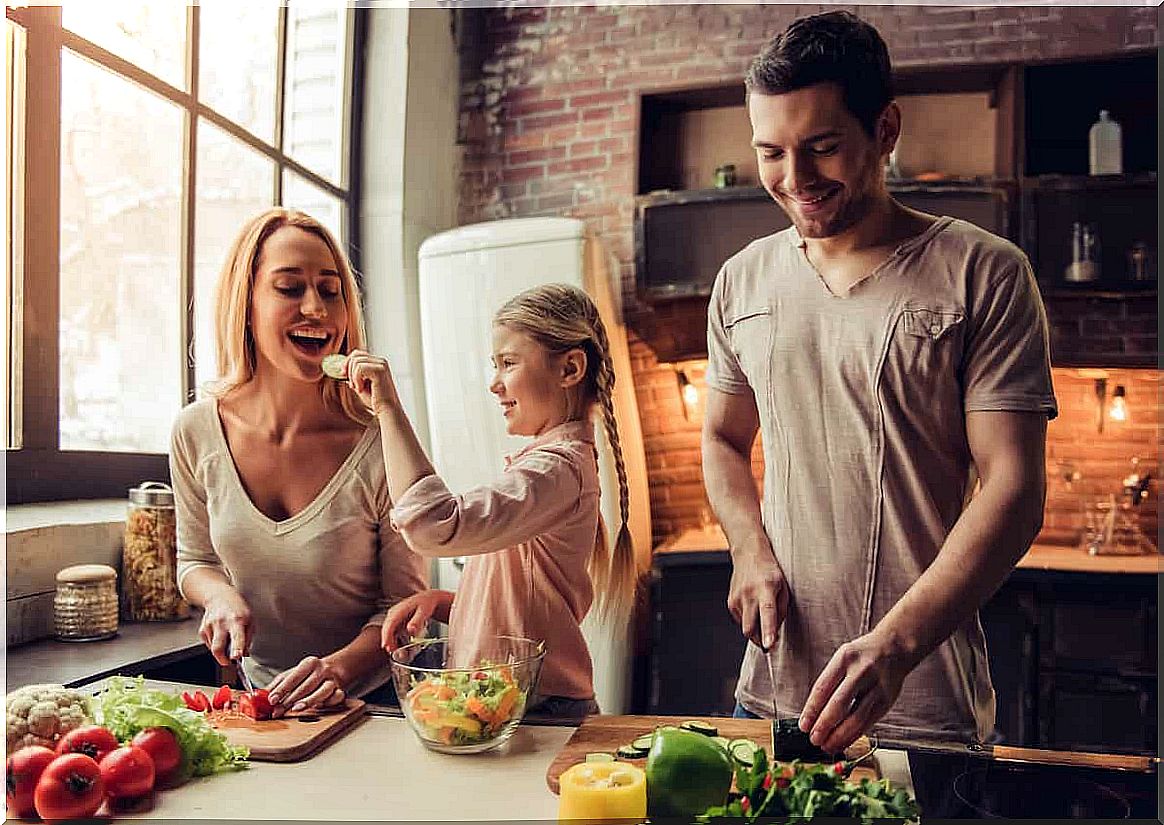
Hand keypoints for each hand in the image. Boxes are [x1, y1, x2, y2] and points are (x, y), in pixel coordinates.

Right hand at [198, 588, 252, 666]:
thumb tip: (244, 654)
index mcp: (237, 620)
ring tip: (226, 639)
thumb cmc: (237, 609)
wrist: (219, 596)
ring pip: (213, 648)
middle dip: (222, 659)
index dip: (237, 648)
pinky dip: (216, 644)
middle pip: (218, 648)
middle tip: (228, 662)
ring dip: (221, 650)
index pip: (237, 637)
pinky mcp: (202, 630)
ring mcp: (210, 626)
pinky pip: (209, 644)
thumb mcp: (250, 620)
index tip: (236, 657)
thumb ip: (248, 639)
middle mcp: (222, 623)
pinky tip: (220, 635)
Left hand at [266, 656, 346, 717]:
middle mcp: (321, 670)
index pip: (293, 677)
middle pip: (305, 686)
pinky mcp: (341, 690)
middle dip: (289, 700)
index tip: (272, 699)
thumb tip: (260, 695)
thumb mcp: (296, 673)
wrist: (338, 667)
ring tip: (296, 709)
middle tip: (277, 711)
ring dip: (309, 701)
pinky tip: (320, 707)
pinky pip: (336, 697)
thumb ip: (279, 684)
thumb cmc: (312, 673)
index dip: (281, 689)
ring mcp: (332, 680)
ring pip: (322, 691)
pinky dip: (328, 703)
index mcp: (308, 664)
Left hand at [343, 349, 399, 415]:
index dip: (347, 363)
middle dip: (348, 370)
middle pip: (356, 355)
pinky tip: (361, 389)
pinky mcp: (380, 370)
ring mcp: (381, 364)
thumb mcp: (360, 385)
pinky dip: (356, 380)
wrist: (386, 411)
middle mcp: (381, 361)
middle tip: (352, 385)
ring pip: (356, 361)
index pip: (357, 354)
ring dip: (353, 377)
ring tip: (359, 389)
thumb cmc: (375, 400)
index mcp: (377, 363)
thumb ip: (353, 377)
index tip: (343, 375)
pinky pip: (359, 368)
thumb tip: (341, 370)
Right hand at [381, 590, 453, 651]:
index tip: (386, 646)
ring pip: (388, 629)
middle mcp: (394, 612)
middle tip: (390, 651)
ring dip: (389, 639)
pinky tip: (395, 645)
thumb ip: (417, 621)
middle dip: (387, 639)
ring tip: (393, 650)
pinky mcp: (395, 619)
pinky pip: (392, 629)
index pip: (390, 623)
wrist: (427, 599)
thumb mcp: (424, 612)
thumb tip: (410, 630)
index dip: (387, 635)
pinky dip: (392, 637)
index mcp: (400, 609)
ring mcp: (394, 615)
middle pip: (387, 627)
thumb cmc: (426, 605)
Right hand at [727, 542, 788, 650]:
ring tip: (760, 611)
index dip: (768, 630)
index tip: (769, 645)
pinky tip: (752, 607)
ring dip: (755, 628)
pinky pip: (740, 621)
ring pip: (745, 627)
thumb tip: (775, 632)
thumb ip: (781, 611)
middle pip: (750, 629)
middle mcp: (749, 594)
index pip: (767, 612)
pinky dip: (748, 620)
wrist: (748, 554)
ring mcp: (737, 598)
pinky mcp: (730, 602)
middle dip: (760, 639)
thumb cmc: (769, 570)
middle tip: (769, 639)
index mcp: (766, 588)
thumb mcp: (783, 588)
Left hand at [798, 630, 916, 752]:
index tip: (804, 725)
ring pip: (856, 717)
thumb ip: (830, 682)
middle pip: (839, 704)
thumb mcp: (842, 658)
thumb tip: (813, 714)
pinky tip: (844, 742)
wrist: (894, 648)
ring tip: (827, 746)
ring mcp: (876, 687)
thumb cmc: (863, 656)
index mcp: (844, 659)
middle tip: (814, 739)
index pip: (823, 687)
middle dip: (824, 725)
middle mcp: (861, 672)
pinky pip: (868, 723)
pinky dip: (854, 735)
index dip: (811, 710)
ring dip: (839, 736)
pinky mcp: (887, 701)